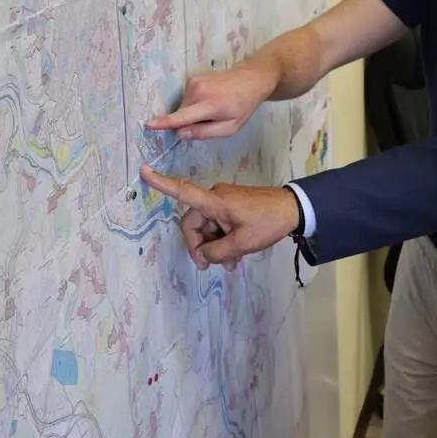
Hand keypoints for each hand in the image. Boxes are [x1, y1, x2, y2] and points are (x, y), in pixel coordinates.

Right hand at [139, 164, 299, 269]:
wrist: (293, 209)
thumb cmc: (267, 222)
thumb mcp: (242, 243)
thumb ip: (217, 252)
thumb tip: (204, 254)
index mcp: (215, 201)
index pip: (183, 191)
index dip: (162, 183)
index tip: (143, 171)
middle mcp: (215, 197)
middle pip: (193, 224)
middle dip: (200, 246)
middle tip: (210, 266)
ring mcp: (223, 202)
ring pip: (207, 227)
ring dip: (213, 246)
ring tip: (229, 263)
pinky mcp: (231, 206)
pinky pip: (218, 224)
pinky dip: (222, 240)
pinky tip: (232, 256)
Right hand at [145, 64, 276, 139]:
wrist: (250, 79)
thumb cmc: (242, 106)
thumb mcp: (230, 127)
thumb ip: (204, 132)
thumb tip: (180, 133)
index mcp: (210, 105)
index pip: (183, 117)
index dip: (165, 123)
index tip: (149, 125)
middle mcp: (199, 91)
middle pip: (182, 114)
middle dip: (190, 122)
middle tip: (211, 119)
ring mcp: (194, 82)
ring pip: (183, 107)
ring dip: (193, 112)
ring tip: (213, 108)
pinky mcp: (192, 78)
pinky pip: (186, 98)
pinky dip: (194, 103)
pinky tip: (210, 99)